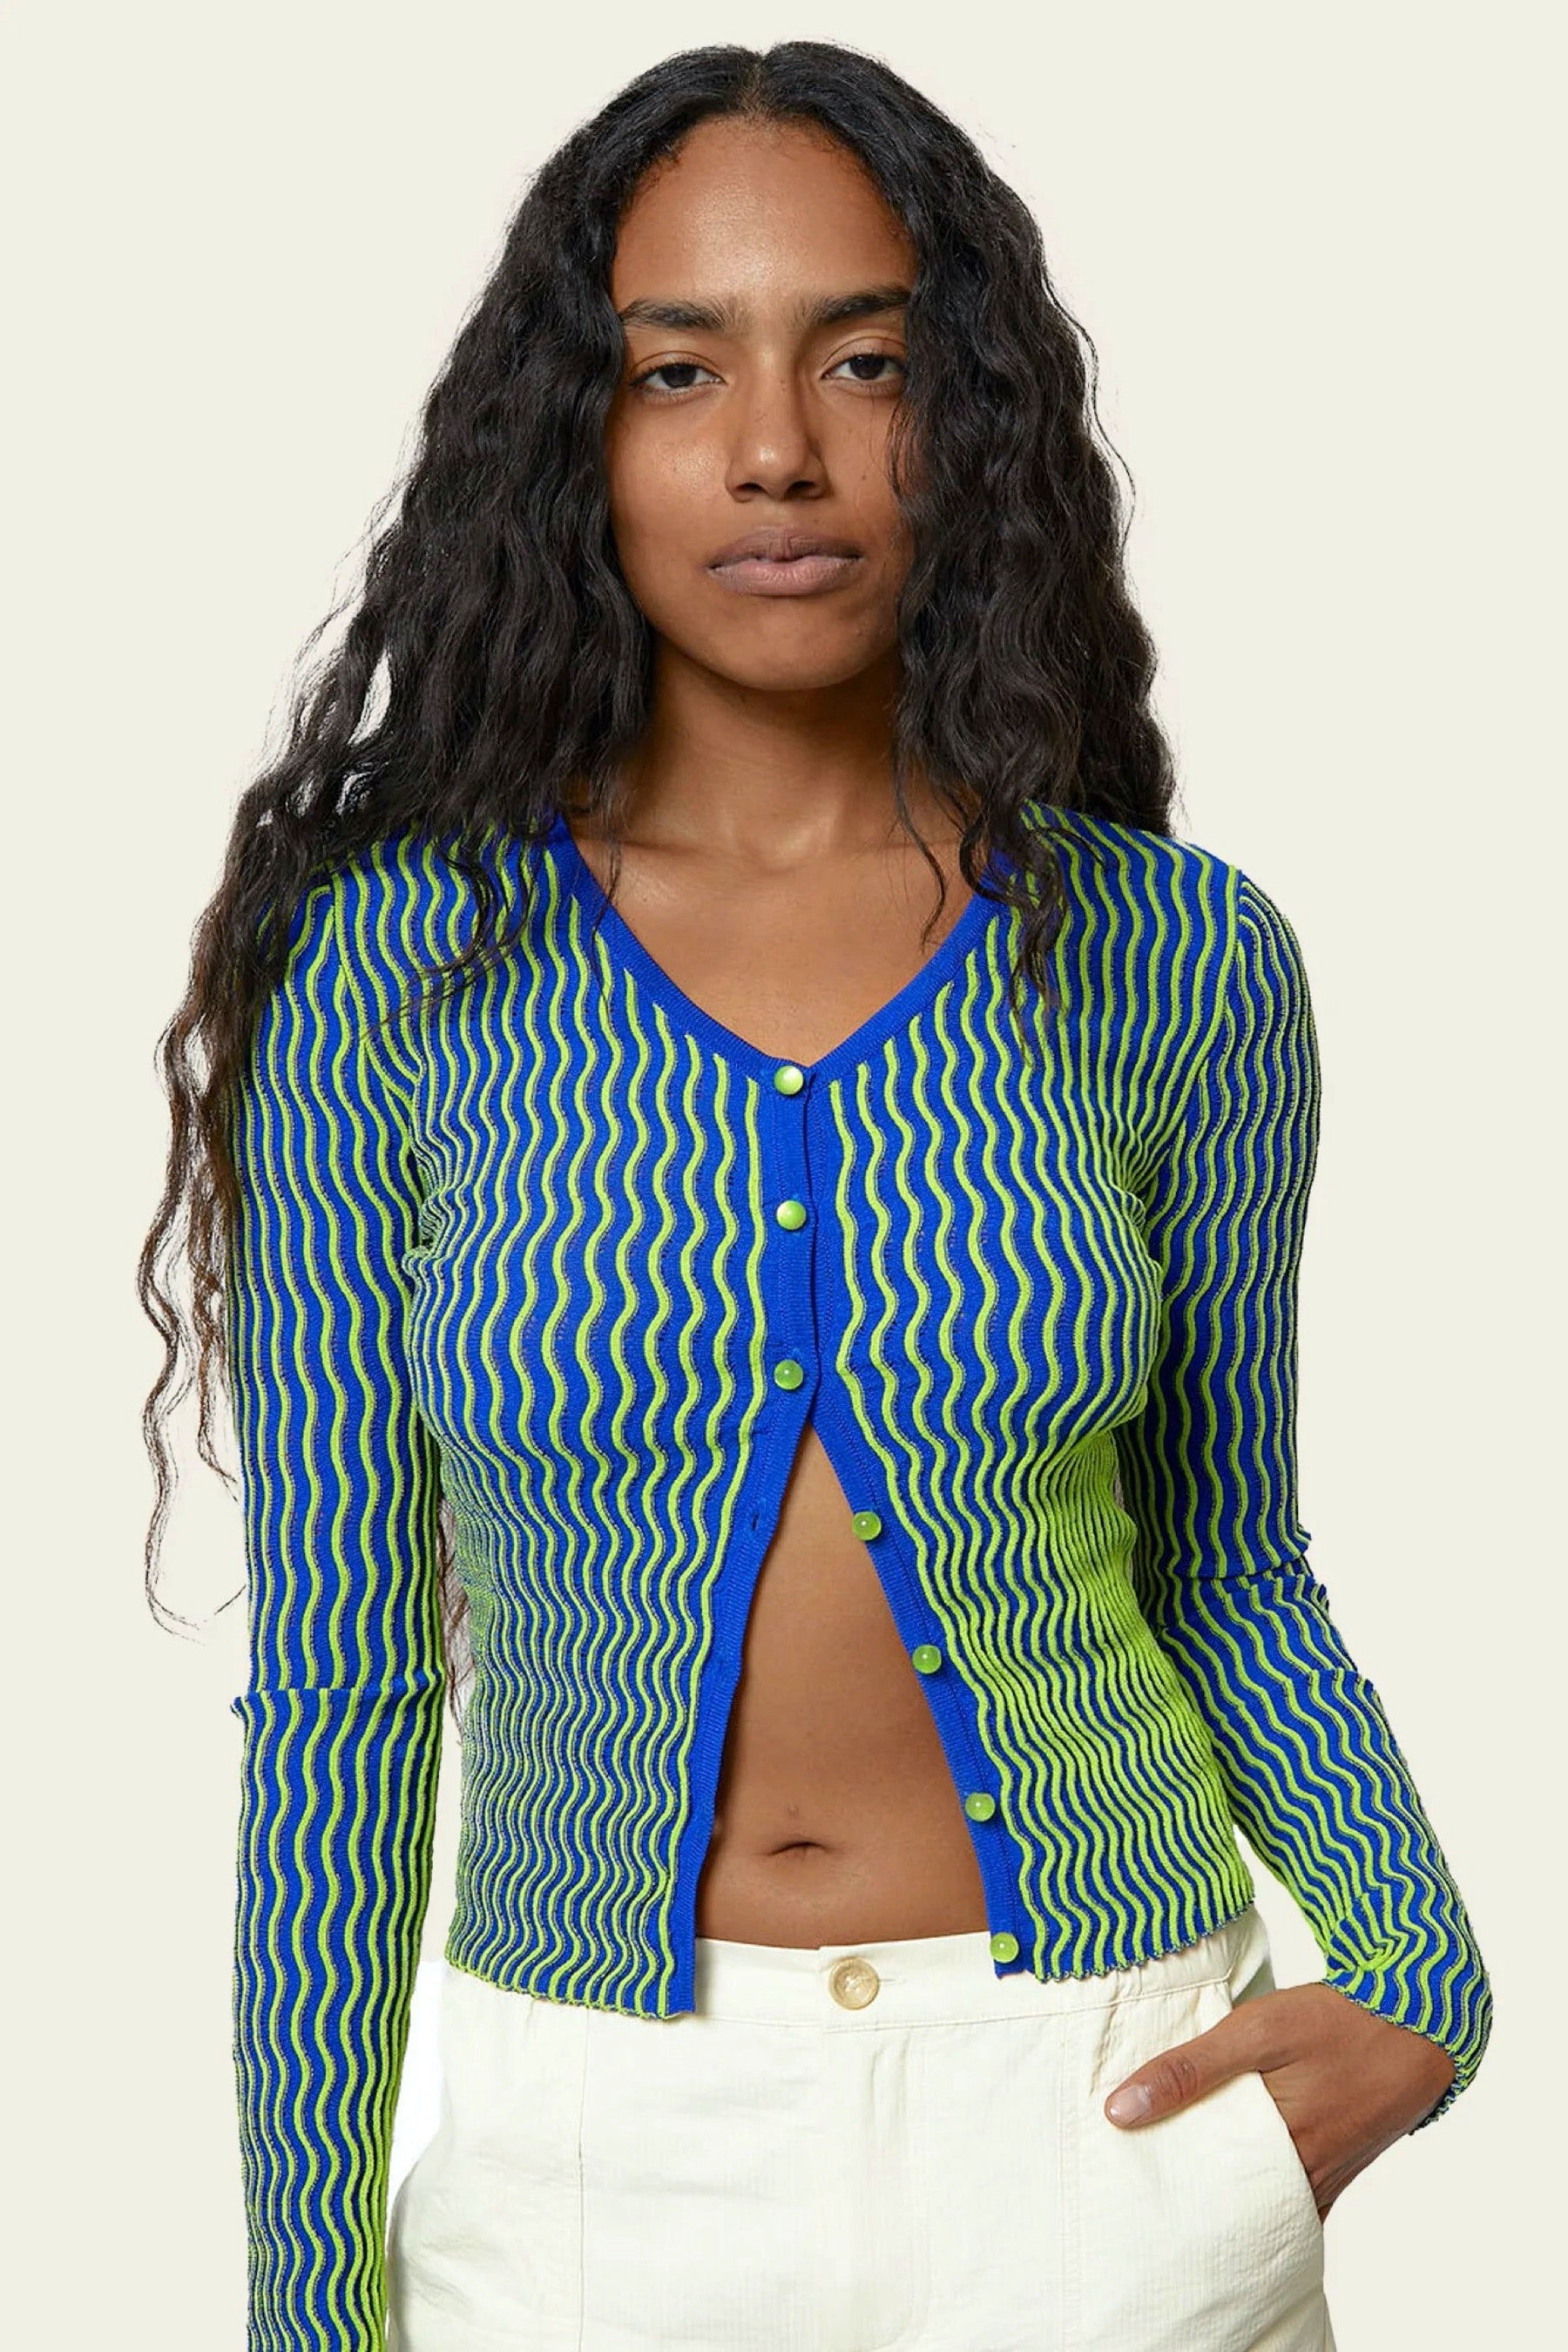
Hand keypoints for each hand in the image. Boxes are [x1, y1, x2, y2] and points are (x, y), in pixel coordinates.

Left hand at [1102, 1983, 1455, 2220]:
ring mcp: (1326, 2178)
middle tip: (1141, 2185)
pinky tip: (1232, 2164)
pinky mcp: (1338, 2166)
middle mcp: (1305, 2182)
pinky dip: (1260, 2185)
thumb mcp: (1255, 2032)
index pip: (1204, 2195)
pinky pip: (1290, 2193)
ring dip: (1226, 2189)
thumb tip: (1120, 2110)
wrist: (1417, 2019)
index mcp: (1281, 2155)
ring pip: (1262, 2201)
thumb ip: (1189, 2070)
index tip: (1124, 2182)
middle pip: (1232, 2205)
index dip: (1164, 2192)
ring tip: (1176, 2174)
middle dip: (1191, 2198)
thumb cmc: (1336, 2022)